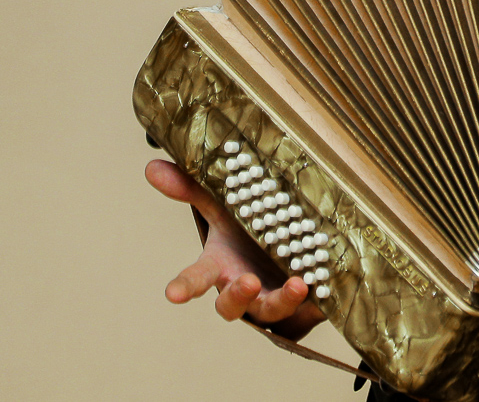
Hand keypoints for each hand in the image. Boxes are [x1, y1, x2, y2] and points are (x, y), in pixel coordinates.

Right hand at [144, 159, 325, 339]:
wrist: (289, 249)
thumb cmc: (249, 232)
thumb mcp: (223, 207)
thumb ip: (192, 189)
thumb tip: (152, 167)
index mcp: (220, 265)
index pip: (196, 278)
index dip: (184, 287)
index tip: (172, 294)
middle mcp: (243, 287)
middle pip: (231, 304)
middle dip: (238, 296)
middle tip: (248, 281)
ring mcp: (271, 298)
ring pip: (271, 311)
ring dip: (282, 300)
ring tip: (297, 284)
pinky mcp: (302, 304)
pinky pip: (310, 311)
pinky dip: (318, 304)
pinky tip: (327, 294)